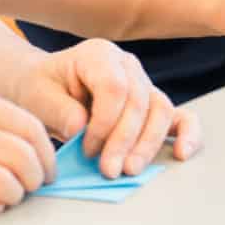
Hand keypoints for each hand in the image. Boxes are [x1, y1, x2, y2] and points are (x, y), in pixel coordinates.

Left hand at [10, 40, 200, 177]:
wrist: (45, 88)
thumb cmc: (41, 90)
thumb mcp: (38, 96)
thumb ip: (59, 110)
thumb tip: (82, 128)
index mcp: (99, 55)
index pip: (115, 87)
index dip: (105, 122)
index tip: (87, 148)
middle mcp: (128, 65)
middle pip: (140, 101)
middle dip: (125, 140)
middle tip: (108, 170)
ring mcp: (144, 83)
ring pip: (161, 111)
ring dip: (147, 144)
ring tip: (130, 170)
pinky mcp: (152, 105)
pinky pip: (180, 116)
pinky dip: (187, 133)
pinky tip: (182, 153)